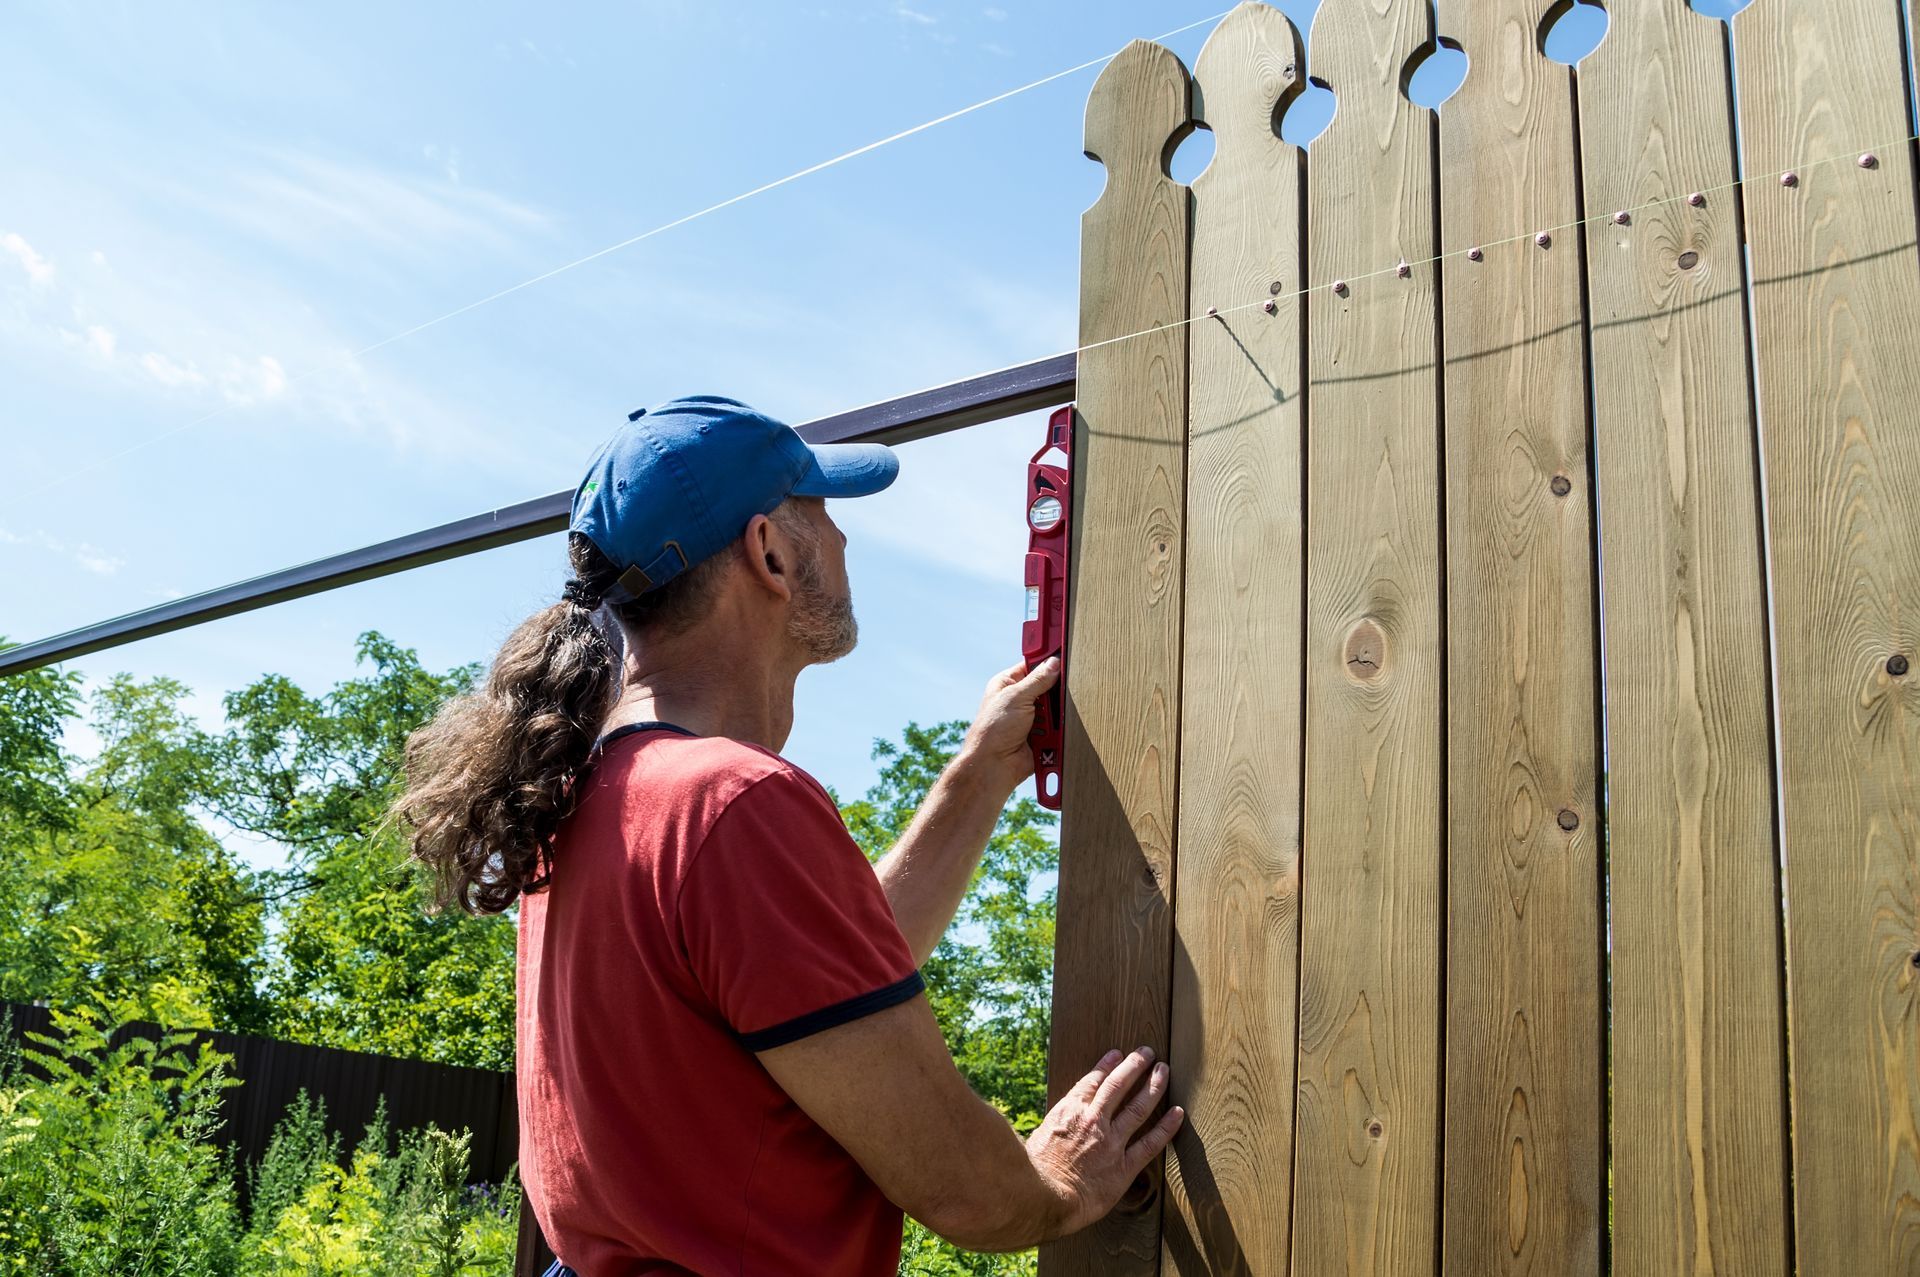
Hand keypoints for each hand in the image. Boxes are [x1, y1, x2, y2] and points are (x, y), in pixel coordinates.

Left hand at [959, 658, 1061, 797]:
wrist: (994, 766)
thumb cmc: (993, 730)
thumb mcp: (1015, 697)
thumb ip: (1038, 680)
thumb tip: (1054, 663)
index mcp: (1008, 684)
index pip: (1032, 665)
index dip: (1046, 659)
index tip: (1063, 652)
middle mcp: (1020, 699)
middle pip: (1049, 687)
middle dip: (1055, 693)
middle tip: (1055, 696)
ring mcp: (1033, 718)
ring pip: (1057, 708)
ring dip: (1056, 715)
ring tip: (1049, 722)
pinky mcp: (1043, 735)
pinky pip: (1060, 727)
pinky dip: (1059, 731)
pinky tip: (1052, 734)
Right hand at [1024, 1046, 1183, 1239]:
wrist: (1045, 1197)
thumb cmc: (1036, 1171)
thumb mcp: (1038, 1136)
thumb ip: (1055, 1126)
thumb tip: (1057, 1124)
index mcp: (1069, 1111)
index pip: (1092, 1081)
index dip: (1106, 1066)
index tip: (1117, 1054)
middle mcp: (1093, 1120)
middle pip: (1118, 1086)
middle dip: (1134, 1066)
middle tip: (1147, 1053)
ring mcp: (1111, 1142)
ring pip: (1138, 1107)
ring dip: (1153, 1086)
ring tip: (1164, 1070)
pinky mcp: (1124, 1166)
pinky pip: (1150, 1143)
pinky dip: (1166, 1127)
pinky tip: (1177, 1113)